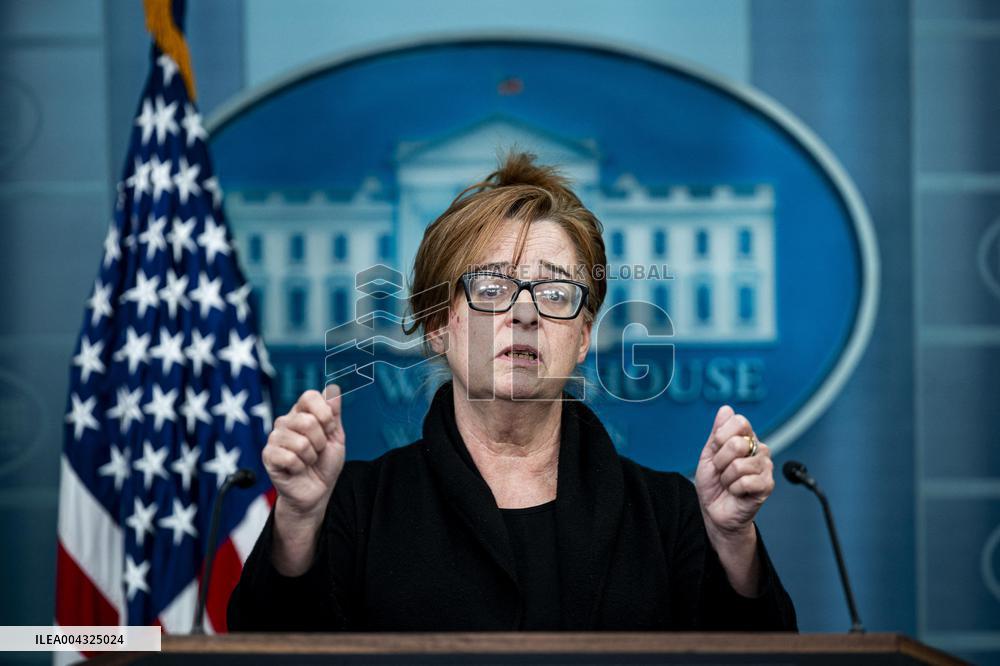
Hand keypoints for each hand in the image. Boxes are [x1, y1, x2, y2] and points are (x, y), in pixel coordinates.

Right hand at [263, 385, 345, 520]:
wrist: (316, 491)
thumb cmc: (324, 463)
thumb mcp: (336, 437)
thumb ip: (334, 413)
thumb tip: (333, 388)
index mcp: (302, 412)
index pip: (310, 396)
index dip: (325, 414)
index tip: (329, 429)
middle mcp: (285, 421)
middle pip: (308, 421)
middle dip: (320, 441)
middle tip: (317, 450)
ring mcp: (274, 438)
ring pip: (300, 442)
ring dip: (310, 457)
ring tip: (307, 461)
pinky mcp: (268, 455)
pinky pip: (289, 458)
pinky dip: (299, 467)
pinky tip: (296, 469)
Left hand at [694, 405, 773, 539]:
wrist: (716, 511)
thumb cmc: (713, 483)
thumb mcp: (708, 455)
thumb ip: (717, 433)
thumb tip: (726, 409)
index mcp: (745, 438)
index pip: (739, 422)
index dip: (721, 436)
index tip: (716, 449)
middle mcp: (759, 449)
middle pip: (737, 443)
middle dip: (720, 461)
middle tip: (722, 470)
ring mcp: (765, 467)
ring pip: (739, 465)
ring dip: (726, 477)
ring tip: (729, 482)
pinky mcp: (767, 485)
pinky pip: (745, 481)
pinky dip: (734, 488)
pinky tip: (737, 492)